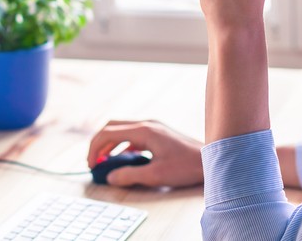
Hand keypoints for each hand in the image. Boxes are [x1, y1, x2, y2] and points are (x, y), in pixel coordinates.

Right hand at [87, 120, 203, 187]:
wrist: (211, 159)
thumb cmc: (186, 166)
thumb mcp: (155, 175)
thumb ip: (130, 175)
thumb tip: (110, 177)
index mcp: (144, 131)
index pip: (108, 132)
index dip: (94, 148)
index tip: (91, 164)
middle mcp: (146, 124)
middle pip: (112, 127)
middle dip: (99, 143)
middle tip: (93, 161)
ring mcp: (153, 126)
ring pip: (122, 130)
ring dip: (110, 144)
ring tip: (104, 162)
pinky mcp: (158, 132)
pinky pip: (133, 135)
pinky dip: (123, 145)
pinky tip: (124, 159)